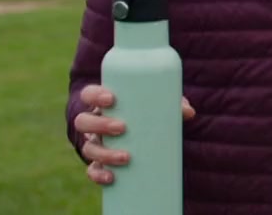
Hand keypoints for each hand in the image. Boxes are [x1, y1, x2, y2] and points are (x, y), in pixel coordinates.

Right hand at [74, 84, 195, 184]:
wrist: (147, 139)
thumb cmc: (151, 115)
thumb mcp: (161, 106)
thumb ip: (174, 104)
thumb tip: (188, 112)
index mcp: (105, 105)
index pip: (89, 94)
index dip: (94, 94)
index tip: (111, 98)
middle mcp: (95, 124)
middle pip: (83, 121)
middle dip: (100, 124)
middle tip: (122, 127)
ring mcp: (96, 144)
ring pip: (88, 148)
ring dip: (104, 153)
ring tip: (127, 157)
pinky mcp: (100, 163)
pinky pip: (92, 170)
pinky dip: (99, 175)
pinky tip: (112, 177)